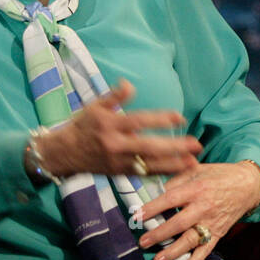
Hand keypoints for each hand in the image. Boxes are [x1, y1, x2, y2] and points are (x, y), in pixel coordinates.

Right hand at [35, 78, 202, 178]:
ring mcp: (119, 162)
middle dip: (174, 147)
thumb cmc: (82, 126)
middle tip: (196, 144)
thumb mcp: (95, 106)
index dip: (160, 119)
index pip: (139, 122)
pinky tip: (179, 171)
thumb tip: (129, 84)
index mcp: (110, 126)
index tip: (180, 117)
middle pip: (148, 147)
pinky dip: (162, 174)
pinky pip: (144, 175)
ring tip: (194, 162)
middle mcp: (116, 146)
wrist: (63, 154)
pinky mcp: (121, 173)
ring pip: (149, 166)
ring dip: (173, 165)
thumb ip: (114, 96)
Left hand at [134, 160, 259, 259]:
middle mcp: (204, 206)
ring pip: (191, 239)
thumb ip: (177, 179)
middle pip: (179, 223)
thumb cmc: (220, 175)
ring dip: (173, 251)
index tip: (136, 216)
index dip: (152, 208)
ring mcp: (212, 221)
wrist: (248, 185)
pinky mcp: (219, 232)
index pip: (171, 199)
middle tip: (143, 242)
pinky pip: (207, 248)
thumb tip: (155, 190)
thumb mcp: (198, 170)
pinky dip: (198, 259)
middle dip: (159, 234)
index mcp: (197, 188)